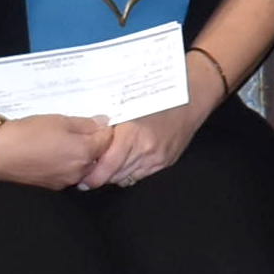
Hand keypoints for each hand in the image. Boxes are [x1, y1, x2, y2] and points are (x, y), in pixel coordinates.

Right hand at [0, 113, 113, 191]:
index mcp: (85, 152)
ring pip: (84, 166)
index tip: (97, 121)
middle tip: (80, 130)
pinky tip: (55, 153)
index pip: (107, 140)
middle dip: (94, 143)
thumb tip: (103, 122)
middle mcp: (79, 171)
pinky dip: (67, 163)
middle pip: (99, 155)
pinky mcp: (53, 186)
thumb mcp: (60, 120)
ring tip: (65, 141)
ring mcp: (66, 181)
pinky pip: (69, 173)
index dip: (104, 129)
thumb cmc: (27, 134)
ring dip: (81, 155)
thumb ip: (86, 124)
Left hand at [76, 107, 203, 190]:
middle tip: (90, 171)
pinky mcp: (166, 162)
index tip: (80, 178)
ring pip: (127, 177)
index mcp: (132, 134)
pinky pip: (141, 175)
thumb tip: (86, 141)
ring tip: (106, 166)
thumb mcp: (126, 106)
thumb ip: (108, 126)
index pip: (106, 166)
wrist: (192, 96)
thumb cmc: (158, 95)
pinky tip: (126, 161)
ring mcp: (158, 158)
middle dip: (101, 175)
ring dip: (115, 174)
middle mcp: (146, 150)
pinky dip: (130, 171)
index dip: (92, 176)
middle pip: (115, 175)